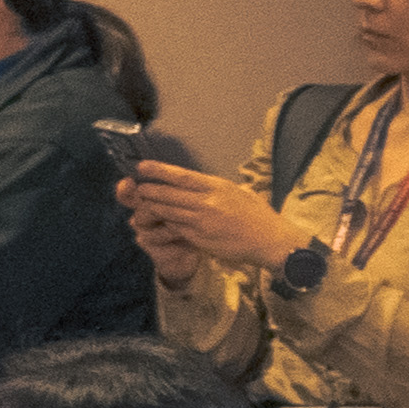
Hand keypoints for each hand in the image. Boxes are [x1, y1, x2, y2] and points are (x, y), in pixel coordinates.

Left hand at [125, 163, 287, 276]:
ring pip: (167, 212)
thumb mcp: (240, 192)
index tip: (142, 166)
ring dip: (152, 207)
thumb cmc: (259, 216)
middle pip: (168, 194)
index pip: (181, 176)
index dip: (159, 171)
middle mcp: (207, 202)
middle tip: (138, 187)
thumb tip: (199, 182)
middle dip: (149, 190)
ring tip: (144, 202)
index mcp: (217, 186)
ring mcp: (202, 222)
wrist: (271, 241)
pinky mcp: (200, 239)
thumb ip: (217, 188)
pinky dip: (166, 223)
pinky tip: (160, 221)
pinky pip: (175, 228)